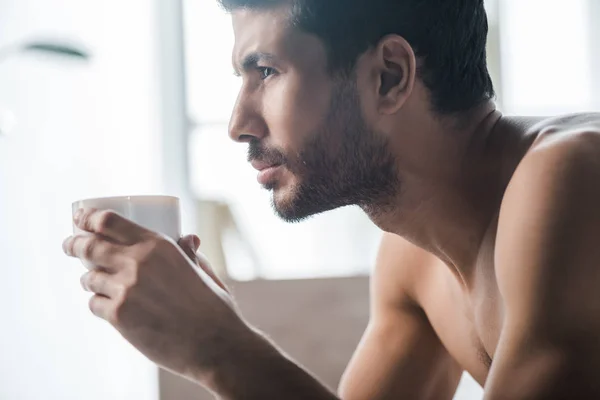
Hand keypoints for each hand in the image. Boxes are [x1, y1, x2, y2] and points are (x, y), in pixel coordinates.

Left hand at [62, 208, 247, 383]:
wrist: (214, 343)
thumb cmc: (213, 306)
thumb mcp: (203, 271)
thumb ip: (190, 253)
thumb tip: (189, 238)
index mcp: (158, 245)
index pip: (109, 221)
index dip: (89, 217)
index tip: (81, 218)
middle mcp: (137, 262)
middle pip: (89, 245)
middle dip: (73, 243)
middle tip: (69, 244)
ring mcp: (125, 289)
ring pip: (88, 277)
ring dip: (88, 278)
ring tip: (91, 280)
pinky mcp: (118, 316)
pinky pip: (94, 304)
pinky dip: (98, 302)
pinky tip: (106, 304)